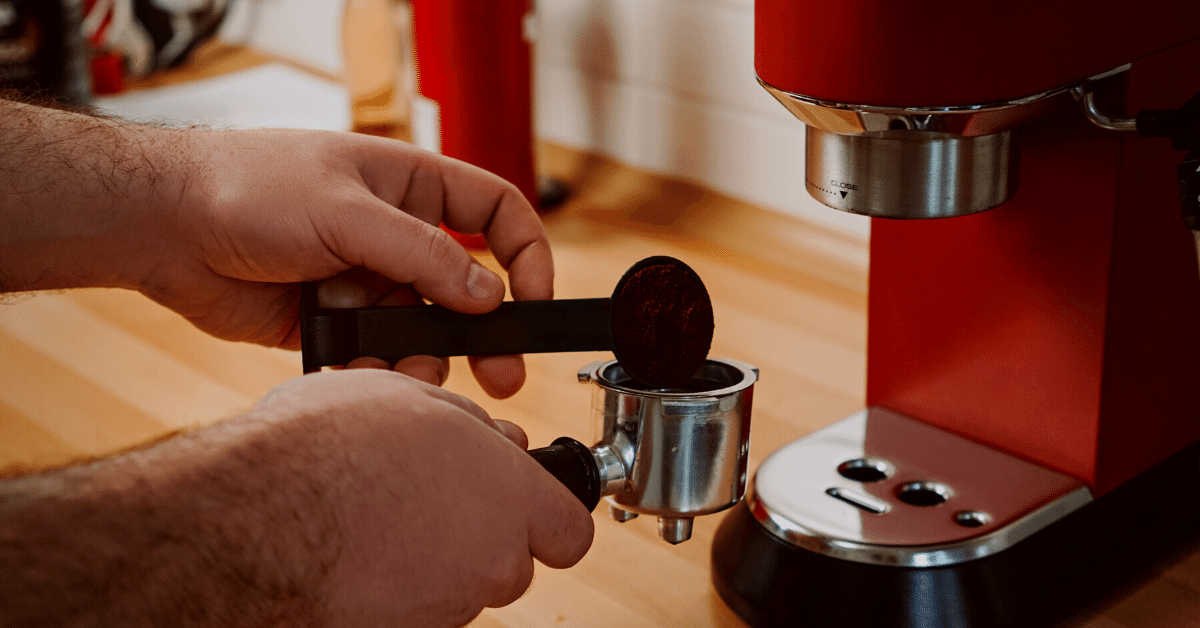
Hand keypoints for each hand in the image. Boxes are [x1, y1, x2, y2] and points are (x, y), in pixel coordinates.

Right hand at [0, 369, 593, 627]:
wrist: (253, 520)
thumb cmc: (326, 451)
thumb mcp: (410, 399)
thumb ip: (471, 429)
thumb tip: (496, 442)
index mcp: (512, 497)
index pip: (570, 532)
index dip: (548, 518)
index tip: (528, 509)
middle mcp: (491, 562)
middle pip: (511, 562)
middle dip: (480, 538)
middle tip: (428, 505)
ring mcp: (446, 609)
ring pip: (458, 589)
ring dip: (432, 563)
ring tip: (376, 524)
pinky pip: (415, 613)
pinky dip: (394, 592)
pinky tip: (356, 559)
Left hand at [145, 128, 552, 397]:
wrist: (163, 228)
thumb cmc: (246, 187)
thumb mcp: (347, 210)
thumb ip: (424, 254)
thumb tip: (487, 296)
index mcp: (410, 186)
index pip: (495, 212)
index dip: (525, 253)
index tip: (534, 297)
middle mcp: (395, 234)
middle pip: (467, 287)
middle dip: (486, 334)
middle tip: (502, 377)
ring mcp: (367, 279)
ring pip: (423, 331)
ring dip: (422, 358)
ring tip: (404, 376)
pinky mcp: (336, 322)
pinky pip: (378, 355)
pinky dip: (378, 371)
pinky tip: (361, 373)